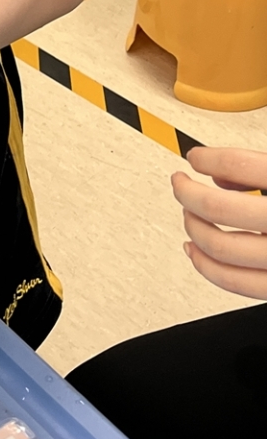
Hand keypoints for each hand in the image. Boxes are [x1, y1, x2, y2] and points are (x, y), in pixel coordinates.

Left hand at [171, 146, 266, 298]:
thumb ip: (263, 170)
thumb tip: (222, 175)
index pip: (239, 164)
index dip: (208, 158)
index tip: (196, 158)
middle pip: (217, 206)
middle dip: (187, 192)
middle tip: (180, 184)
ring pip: (219, 246)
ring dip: (191, 227)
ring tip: (187, 214)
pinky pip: (232, 281)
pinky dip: (203, 264)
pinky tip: (194, 249)